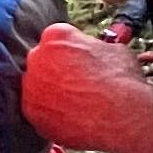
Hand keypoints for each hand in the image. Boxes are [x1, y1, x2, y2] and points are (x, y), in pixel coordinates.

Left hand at [19, 21, 152, 152]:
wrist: (121, 115)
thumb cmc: (121, 82)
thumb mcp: (113, 50)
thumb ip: (93, 48)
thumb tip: (95, 53)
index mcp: (56, 36)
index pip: (57, 39)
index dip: (72, 52)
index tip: (80, 61)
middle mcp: (37, 57)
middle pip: (43, 62)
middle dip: (58, 71)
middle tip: (78, 83)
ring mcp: (31, 86)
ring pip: (38, 87)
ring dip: (53, 92)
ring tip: (77, 102)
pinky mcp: (31, 112)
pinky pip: (39, 110)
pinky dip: (51, 113)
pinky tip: (71, 116)